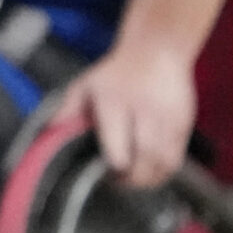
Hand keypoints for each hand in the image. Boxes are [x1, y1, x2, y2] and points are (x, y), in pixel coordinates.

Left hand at [57, 42, 194, 188]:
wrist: (156, 50)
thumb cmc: (115, 73)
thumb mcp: (85, 85)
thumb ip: (67, 110)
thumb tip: (48, 133)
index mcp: (114, 103)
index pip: (117, 150)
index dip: (112, 168)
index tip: (101, 174)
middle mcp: (144, 112)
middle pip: (144, 161)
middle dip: (131, 180)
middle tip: (118, 182)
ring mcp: (167, 119)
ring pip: (163, 164)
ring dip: (149, 180)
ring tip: (134, 179)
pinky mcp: (184, 124)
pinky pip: (177, 158)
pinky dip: (164, 171)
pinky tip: (150, 171)